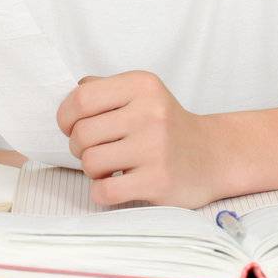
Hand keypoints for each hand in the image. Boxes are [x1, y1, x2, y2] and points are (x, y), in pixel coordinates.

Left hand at [55, 70, 225, 207]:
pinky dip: (102, 191)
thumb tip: (69, 94)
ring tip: (110, 166)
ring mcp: (155, 148)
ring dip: (92, 170)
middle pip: (82, 133)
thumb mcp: (142, 94)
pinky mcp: (157, 181)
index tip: (71, 126)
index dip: (66, 116)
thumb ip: (104, 88)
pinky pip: (104, 191)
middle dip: (79, 146)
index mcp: (142, 86)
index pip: (81, 98)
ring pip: (90, 162)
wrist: (212, 156)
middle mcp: (150, 113)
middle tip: (97, 149)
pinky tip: (116, 183)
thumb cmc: (167, 126)